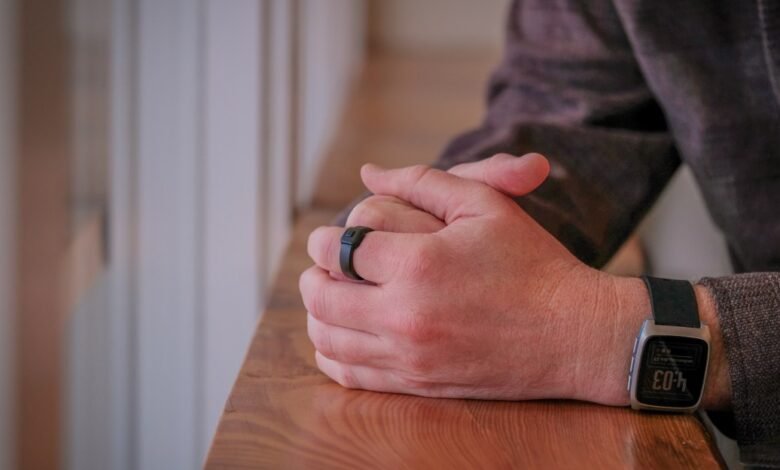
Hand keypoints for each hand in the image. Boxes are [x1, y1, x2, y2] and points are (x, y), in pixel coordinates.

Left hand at [301, 156, 639, 403]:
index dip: (324, 239)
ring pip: (328, 338)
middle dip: (313, 276)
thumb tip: (368, 173)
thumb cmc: (533, 262)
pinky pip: (351, 375)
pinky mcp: (418, 384)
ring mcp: (410, 356)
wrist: (574, 334)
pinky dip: (333, 354)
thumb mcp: (484, 205)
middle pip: (322, 296)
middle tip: (322, 267)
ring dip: (318, 314)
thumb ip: (421, 181)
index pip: (338, 249)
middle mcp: (406, 314)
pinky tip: (344, 336)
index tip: (328, 238)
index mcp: (419, 262)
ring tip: (332, 297)